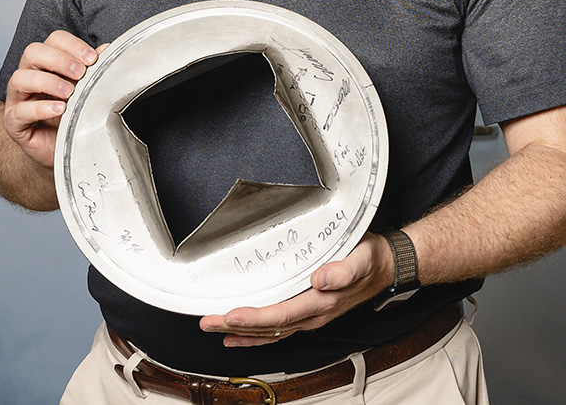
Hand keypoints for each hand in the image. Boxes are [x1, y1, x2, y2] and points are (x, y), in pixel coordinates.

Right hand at [3, 30, 104, 168]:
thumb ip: (95, 69)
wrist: (67, 149)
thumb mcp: (88, 90)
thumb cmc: (74, 115)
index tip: (92, 58)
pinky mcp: (13, 121)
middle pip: (33, 52)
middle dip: (59, 59)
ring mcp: (18, 98)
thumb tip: (107, 50)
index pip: (54, 41)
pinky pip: (19, 111)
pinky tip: (59, 110)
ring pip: (20, 78)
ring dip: (48, 82)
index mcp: (47, 62)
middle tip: (80, 73)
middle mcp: (29, 75)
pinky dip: (40, 108)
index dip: (72, 45)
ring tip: (69, 93)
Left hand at [199, 232, 393, 346]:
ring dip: (241, 332)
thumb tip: (320, 280)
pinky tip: (239, 334)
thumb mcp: (360, 258)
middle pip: (268, 327)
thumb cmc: (370, 260)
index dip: (253, 318)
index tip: (230, 316)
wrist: (386, 266)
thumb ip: (342, 270)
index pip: (280, 315)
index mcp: (321, 303)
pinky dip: (256, 334)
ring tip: (215, 329)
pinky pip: (277, 329)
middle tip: (207, 322)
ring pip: (270, 331)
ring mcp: (310, 317)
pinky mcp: (308, 312)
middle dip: (235, 326)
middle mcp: (313, 315)